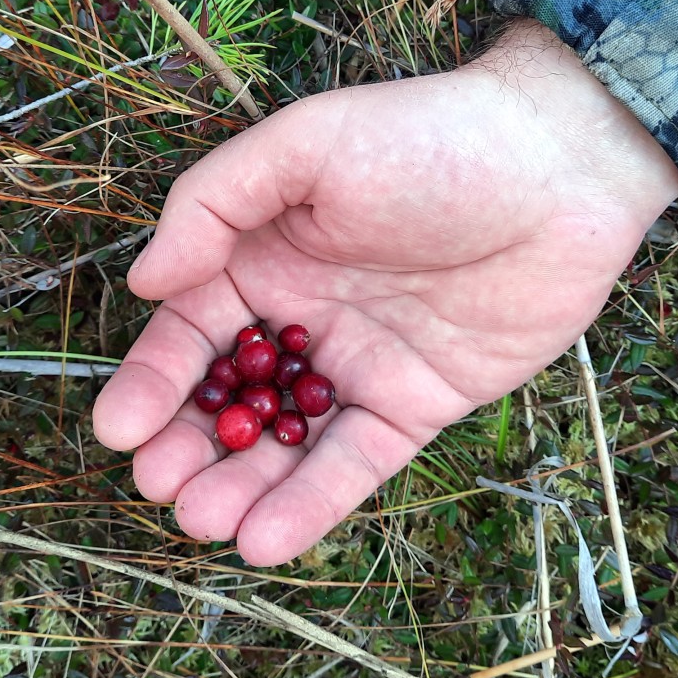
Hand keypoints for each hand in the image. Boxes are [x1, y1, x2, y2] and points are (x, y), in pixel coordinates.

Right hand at [93, 20, 677, 565]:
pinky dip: (312, 501)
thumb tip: (145, 281)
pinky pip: (355, 461)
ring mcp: (360, 365)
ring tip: (204, 521)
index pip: (190, 332)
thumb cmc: (427, 141)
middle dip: (191, 446)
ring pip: (286, 441)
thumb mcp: (305, 145)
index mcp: (266, 256)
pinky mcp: (417, 405)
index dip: (152, 383)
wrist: (558, 170)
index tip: (119, 432)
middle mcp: (305, 317)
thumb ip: (212, 205)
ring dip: (241, 486)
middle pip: (230, 397)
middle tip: (163, 489)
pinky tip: (266, 537)